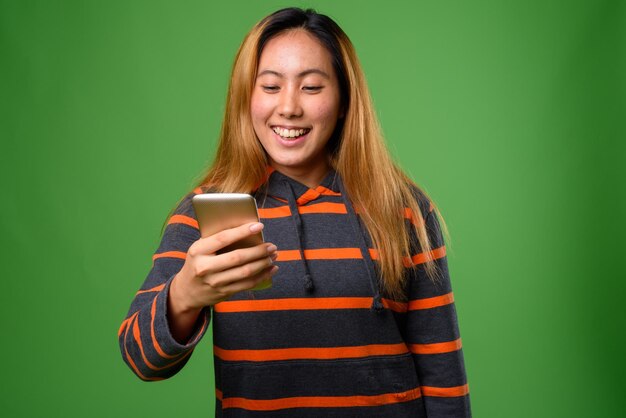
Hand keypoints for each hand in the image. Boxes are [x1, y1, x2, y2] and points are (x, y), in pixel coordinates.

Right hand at [167, 222, 277, 341]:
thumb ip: (216, 239)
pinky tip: (271, 269)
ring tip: (274, 255)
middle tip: (272, 246)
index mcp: (198, 251)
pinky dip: (263, 276)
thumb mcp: (199, 248)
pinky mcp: (224, 293)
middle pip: (238, 257)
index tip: (259, 226)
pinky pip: (247, 284)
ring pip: (245, 272)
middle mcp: (205, 267)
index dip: (243, 231)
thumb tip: (246, 228)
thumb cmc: (198, 262)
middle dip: (258, 251)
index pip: (223, 238)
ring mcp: (215, 282)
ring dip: (263, 263)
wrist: (186, 291)